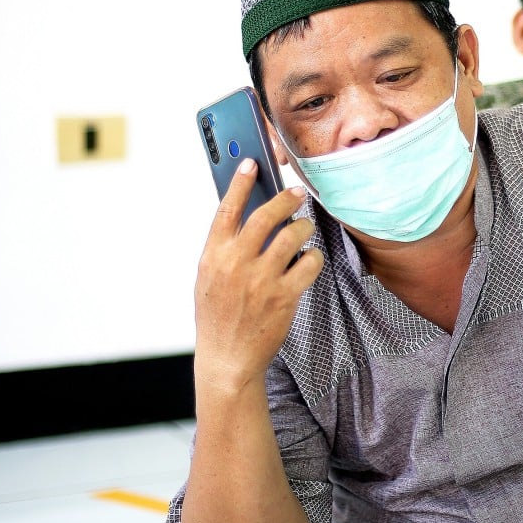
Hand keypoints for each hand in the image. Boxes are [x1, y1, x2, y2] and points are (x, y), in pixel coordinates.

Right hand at [193, 158, 323, 392]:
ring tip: (304, 229)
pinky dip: (313, 257)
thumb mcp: (209, 278)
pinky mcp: (284, 297)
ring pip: (292, 236)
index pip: (227, 209)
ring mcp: (261, 281)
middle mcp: (236, 264)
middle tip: (296, 192)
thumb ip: (226, 248)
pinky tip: (309, 259)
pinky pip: (309, 263)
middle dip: (284, 198)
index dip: (239, 182)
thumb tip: (249, 214)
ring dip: (303, 227)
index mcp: (213, 256)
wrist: (227, 360)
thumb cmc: (218, 315)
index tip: (251, 162)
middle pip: (265, 216)